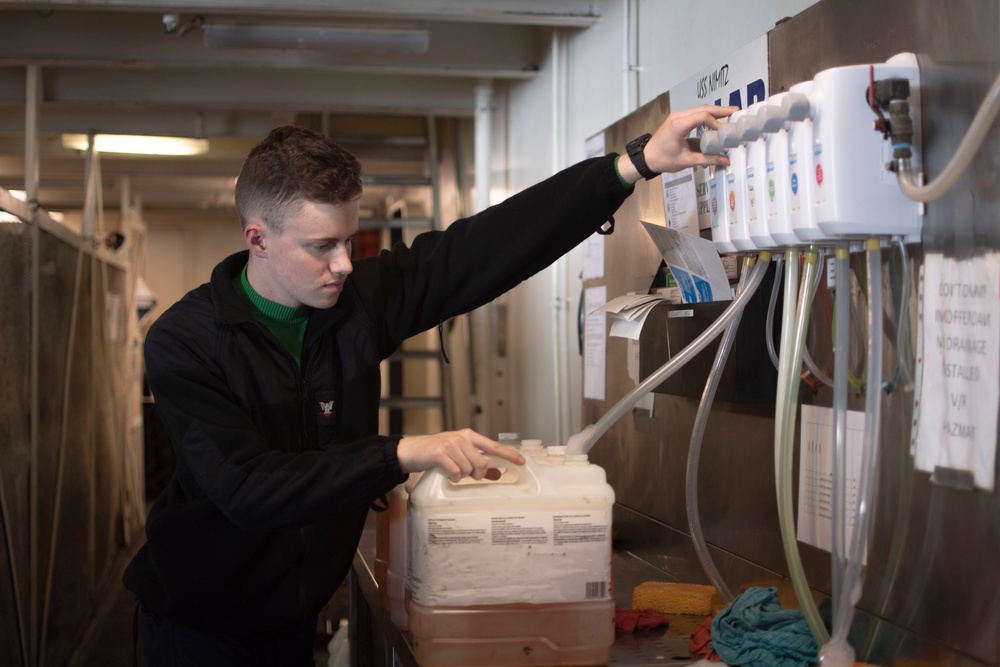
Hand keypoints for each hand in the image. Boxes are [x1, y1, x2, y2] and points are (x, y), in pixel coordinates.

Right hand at [397, 428, 524, 482]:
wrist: (410, 451)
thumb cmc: (436, 453)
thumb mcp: (458, 455)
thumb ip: (478, 463)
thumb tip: (497, 474)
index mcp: (469, 436)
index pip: (493, 446)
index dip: (508, 454)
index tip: (522, 461)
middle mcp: (461, 438)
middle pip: (481, 463)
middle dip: (477, 474)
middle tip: (467, 475)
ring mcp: (450, 445)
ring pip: (468, 469)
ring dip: (462, 476)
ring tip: (452, 471)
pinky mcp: (439, 454)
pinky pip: (455, 473)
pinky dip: (452, 478)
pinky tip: (446, 474)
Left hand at [620, 104, 737, 182]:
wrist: (647, 158)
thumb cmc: (664, 160)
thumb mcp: (687, 161)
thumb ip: (708, 159)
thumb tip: (726, 161)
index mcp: (678, 125)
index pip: (702, 116)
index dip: (716, 122)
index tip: (723, 133)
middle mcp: (678, 116)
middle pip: (703, 108)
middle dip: (721, 110)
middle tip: (736, 111)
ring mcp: (677, 115)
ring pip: (700, 108)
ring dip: (715, 111)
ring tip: (730, 113)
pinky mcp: (677, 118)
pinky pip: (695, 113)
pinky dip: (707, 114)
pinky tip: (716, 118)